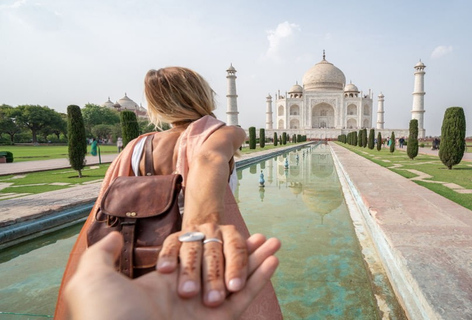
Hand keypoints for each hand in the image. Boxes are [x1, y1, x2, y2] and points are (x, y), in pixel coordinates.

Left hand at [65, 231, 279, 319]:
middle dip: (246, 252)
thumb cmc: (101, 313)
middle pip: (225, 267)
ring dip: (259, 261)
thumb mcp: (93, 277)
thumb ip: (104, 254)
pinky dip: (259, 279)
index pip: (197, 258)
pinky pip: (243, 298)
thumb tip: (113, 236)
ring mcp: (204, 310)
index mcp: (164, 284)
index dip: (216, 244)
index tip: (230, 230)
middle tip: (265, 237)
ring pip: (238, 280)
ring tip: (276, 242)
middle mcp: (189, 295)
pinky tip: (273, 260)